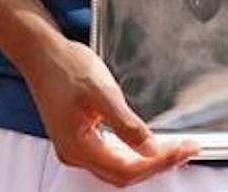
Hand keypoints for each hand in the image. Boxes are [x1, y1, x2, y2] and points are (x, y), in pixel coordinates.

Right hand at [24, 38, 196, 185]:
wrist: (41, 53)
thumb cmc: (65, 67)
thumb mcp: (101, 92)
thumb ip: (126, 124)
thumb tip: (149, 149)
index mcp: (78, 147)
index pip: (127, 170)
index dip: (159, 162)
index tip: (183, 149)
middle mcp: (75, 153)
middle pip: (123, 175)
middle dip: (158, 165)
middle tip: (186, 150)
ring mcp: (76, 147)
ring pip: (118, 168)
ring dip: (147, 162)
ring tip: (175, 149)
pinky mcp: (79, 137)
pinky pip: (111, 156)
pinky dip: (133, 153)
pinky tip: (148, 144)